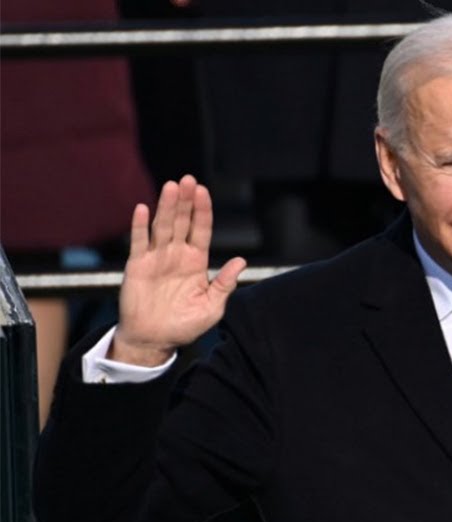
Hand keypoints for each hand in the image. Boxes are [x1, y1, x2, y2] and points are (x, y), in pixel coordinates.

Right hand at [111, 175, 246, 365]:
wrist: (154, 339)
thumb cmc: (185, 325)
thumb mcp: (212, 307)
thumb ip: (225, 284)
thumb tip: (241, 261)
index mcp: (196, 261)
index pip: (201, 229)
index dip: (203, 210)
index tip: (204, 191)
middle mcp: (177, 254)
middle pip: (182, 222)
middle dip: (186, 201)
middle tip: (188, 179)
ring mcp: (157, 258)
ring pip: (162, 227)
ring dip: (166, 207)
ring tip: (171, 187)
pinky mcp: (137, 266)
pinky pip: (139, 242)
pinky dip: (140, 226)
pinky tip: (142, 209)